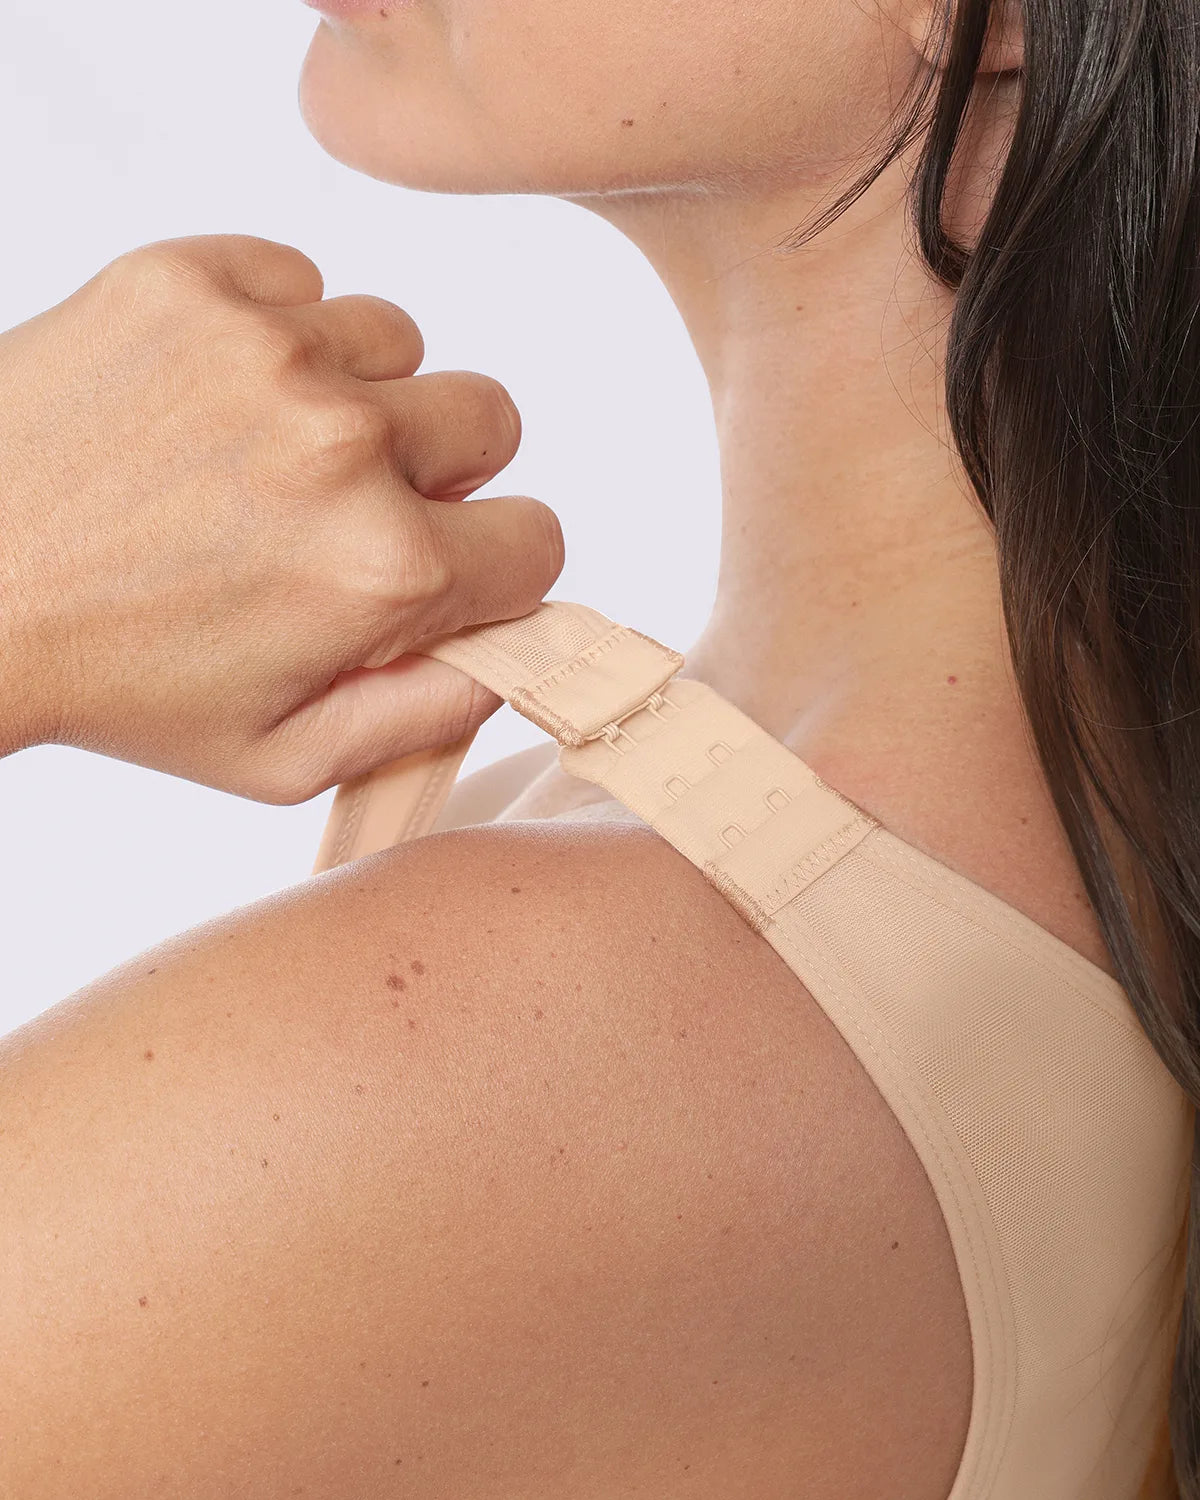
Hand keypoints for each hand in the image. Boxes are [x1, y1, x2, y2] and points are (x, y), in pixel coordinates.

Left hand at [0, 235, 562, 800]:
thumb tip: (515, 659)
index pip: (538, 541)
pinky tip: (216, 400)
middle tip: (347, 511)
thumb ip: (429, 716)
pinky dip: (280, 335)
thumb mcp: (281, 759)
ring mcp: (269, 349)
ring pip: (401, 345)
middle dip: (442, 474)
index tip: (438, 571)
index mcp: (382, 571)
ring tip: (266, 452)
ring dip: (360, 397)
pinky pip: (306, 284)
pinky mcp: (194, 281)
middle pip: (491, 424)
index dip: (492, 566)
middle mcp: (345, 445)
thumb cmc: (111, 678)